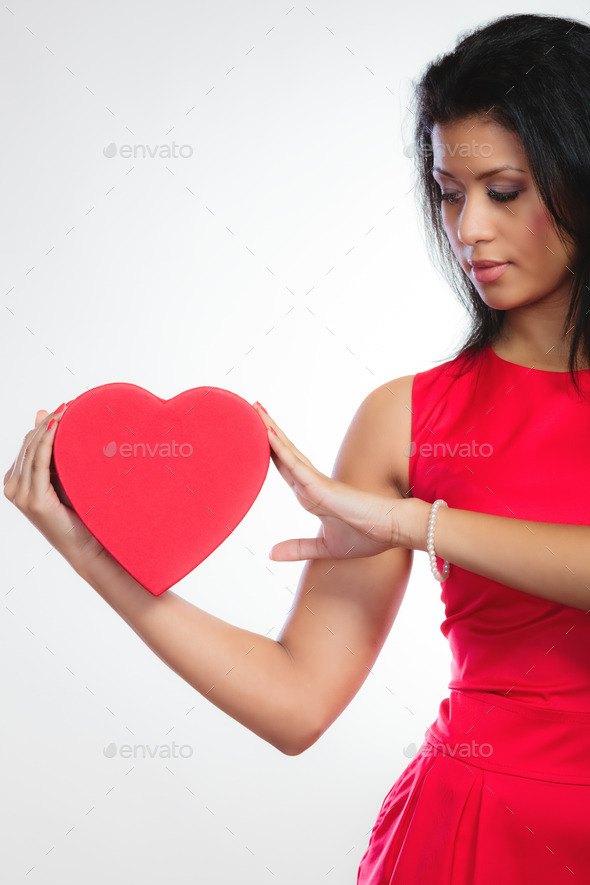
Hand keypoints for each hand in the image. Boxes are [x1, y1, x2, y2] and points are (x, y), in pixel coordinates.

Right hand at [3, 405, 110, 573]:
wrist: (87, 547)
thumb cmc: (79, 513)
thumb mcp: (63, 476)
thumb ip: (51, 449)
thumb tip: (42, 412)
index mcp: (16, 482)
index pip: (27, 444)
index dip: (44, 424)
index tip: (64, 407)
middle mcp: (13, 488)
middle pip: (28, 445)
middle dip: (48, 422)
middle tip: (68, 405)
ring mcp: (21, 495)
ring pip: (33, 450)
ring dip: (50, 427)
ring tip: (67, 410)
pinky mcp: (33, 500)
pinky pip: (40, 463)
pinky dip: (48, 441)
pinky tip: (57, 426)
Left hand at [252, 402, 407, 560]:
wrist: (392, 532)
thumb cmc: (366, 537)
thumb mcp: (324, 547)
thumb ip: (298, 548)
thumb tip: (271, 554)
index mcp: (311, 495)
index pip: (285, 467)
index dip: (270, 450)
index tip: (255, 433)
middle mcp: (311, 484)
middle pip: (284, 452)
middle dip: (267, 430)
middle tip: (253, 408)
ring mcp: (316, 482)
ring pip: (287, 453)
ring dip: (270, 431)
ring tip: (255, 409)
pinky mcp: (322, 487)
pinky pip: (296, 465)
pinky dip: (281, 450)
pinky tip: (268, 435)